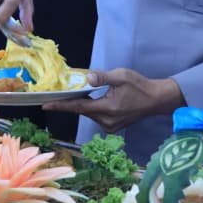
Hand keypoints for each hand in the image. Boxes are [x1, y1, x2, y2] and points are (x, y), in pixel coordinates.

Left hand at [43, 69, 184, 130]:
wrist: (157, 100)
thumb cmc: (140, 85)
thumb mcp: (121, 76)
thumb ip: (102, 77)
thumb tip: (87, 77)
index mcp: (107, 108)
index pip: (78, 107)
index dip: (60, 106)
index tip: (45, 106)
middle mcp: (106, 121)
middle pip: (82, 111)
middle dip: (69, 102)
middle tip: (55, 94)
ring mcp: (110, 126)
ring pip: (89, 113)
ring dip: (82, 104)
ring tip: (75, 93)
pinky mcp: (113, 126)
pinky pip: (96, 116)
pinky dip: (91, 107)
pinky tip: (91, 99)